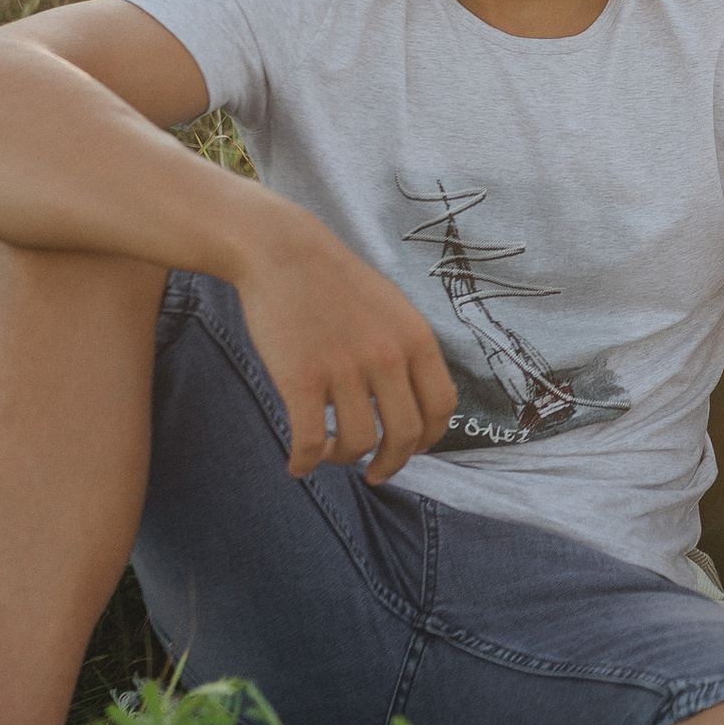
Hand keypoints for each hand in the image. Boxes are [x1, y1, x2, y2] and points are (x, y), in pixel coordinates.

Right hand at [233, 205, 457, 483]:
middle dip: (392, 463)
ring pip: (358, 443)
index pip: (441, 406)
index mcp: (415, 339)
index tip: (410, 448)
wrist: (282, 251)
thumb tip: (413, 398)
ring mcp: (345, 369)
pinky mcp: (301, 379)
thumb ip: (407, 349)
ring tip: (329, 454)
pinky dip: (304, 463)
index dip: (428, 437)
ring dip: (344, 459)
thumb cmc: (333, 281)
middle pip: (406, 435)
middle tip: (375, 473)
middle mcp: (387, 357)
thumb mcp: (391, 307)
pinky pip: (309, 441)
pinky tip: (297, 466)